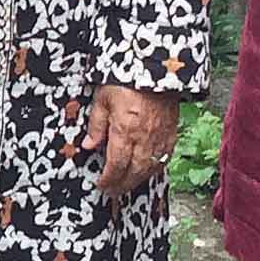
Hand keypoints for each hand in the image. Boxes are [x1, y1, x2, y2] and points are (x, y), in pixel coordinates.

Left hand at [85, 83, 176, 199]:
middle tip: (112, 191)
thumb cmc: (126, 80)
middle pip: (134, 172)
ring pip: (150, 169)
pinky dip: (154, 169)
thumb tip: (88, 146)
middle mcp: (144, 139)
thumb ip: (96, 125)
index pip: (116, 165)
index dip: (108, 179)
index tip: (101, 185)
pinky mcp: (171, 134)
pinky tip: (146, 170)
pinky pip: (164, 159)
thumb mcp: (102, 99)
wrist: (157, 69)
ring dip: (137, 180)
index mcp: (125, 131)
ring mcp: (160, 138)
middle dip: (122, 185)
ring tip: (126, 185)